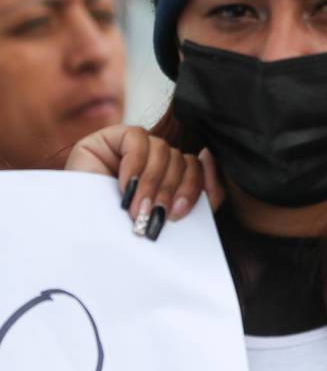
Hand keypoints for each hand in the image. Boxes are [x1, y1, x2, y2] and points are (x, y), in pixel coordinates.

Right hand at [65, 125, 224, 239]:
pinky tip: (124, 187)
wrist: (73, 233)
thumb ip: (195, 195)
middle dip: (173, 191)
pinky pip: (138, 139)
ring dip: (152, 184)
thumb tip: (208, 156)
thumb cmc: (118, 229)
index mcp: (171, 176)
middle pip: (184, 161)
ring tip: (137, 209)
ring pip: (165, 151)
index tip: (183, 211)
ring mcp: (135, 147)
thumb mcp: (162, 215)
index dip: (200, 186)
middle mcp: (156, 159)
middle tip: (159, 217)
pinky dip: (135, 165)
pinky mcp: (112, 136)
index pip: (199, 169)